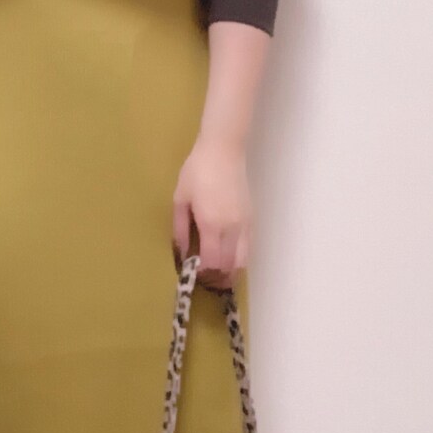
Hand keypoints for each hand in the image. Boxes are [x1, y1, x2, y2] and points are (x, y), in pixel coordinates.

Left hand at [171, 135, 251, 290]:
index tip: (193, 276)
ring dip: (231, 271)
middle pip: (230, 266)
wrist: (223, 151)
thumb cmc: (197, 172)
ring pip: (243, 260)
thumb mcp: (180, 200)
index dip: (203, 274)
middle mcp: (232, 228)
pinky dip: (240, 258)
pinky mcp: (251, 218)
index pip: (212, 262)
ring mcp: (245, 224)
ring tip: (218, 275)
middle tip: (205, 281)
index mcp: (212, 224)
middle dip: (218, 278)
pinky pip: (249, 247)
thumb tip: (182, 254)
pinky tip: (229, 258)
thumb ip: (180, 230)